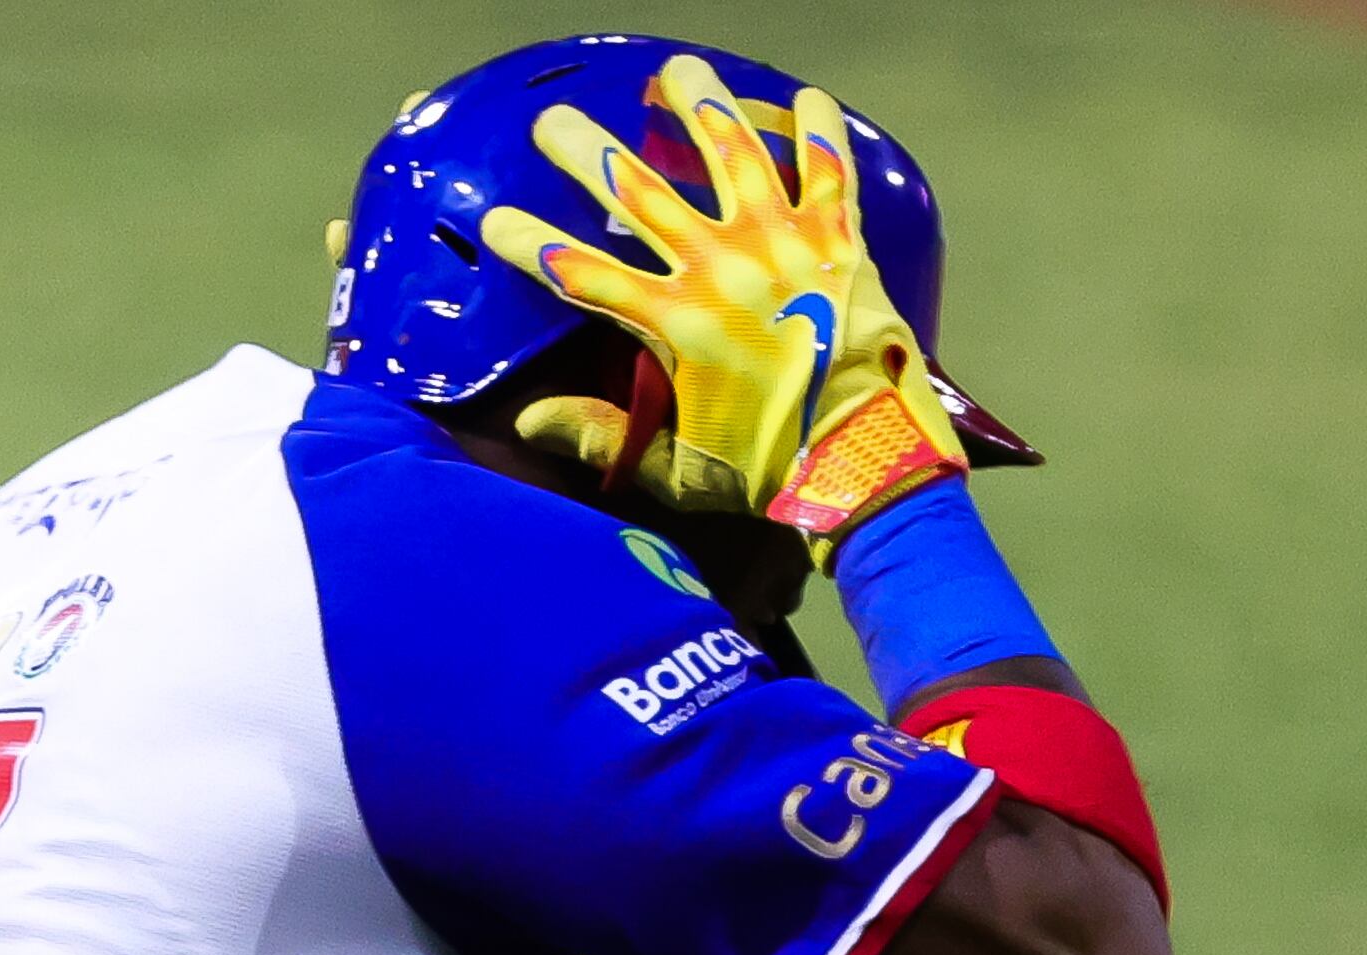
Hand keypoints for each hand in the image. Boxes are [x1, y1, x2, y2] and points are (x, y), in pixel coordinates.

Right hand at [480, 52, 966, 543]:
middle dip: (587, 152)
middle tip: (552, 120)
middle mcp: (721, 267)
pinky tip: (807, 95)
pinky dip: (817, 129)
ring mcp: (782, 243)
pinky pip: (827, 168)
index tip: (498, 219)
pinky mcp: (839, 239)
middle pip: (639, 192)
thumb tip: (532, 419)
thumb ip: (603, 436)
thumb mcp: (679, 468)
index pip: (584, 274)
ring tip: (678, 69)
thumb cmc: (773, 474)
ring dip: (700, 104)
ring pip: (731, 152)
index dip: (533, 246)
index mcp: (676, 323)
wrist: (869, 462)